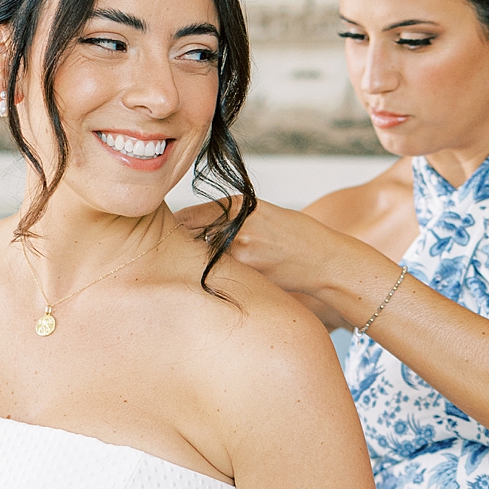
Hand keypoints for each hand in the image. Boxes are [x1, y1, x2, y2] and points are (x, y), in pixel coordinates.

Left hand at [175, 198, 356, 323]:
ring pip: (199, 260)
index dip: (173, 231)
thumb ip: (227, 217)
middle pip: (187, 239)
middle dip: (177, 250)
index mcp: (239, 206)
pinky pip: (217, 276)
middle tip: (168, 260)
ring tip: (191, 274)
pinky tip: (221, 282)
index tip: (164, 239)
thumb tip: (189, 226)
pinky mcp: (248, 274)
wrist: (324, 260)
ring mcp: (241, 252)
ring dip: (192, 266)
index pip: (186, 217)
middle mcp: (237, 226)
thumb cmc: (294, 236)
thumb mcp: (261, 213)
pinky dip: (212, 278)